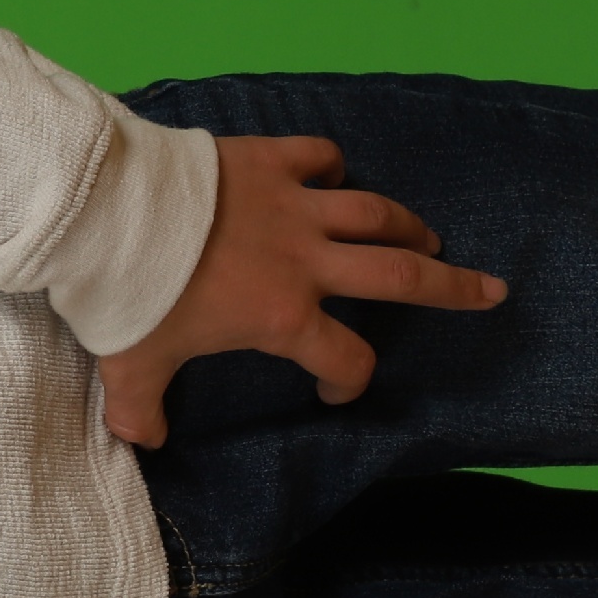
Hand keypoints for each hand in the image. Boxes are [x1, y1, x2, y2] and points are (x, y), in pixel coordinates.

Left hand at [98, 134, 507, 447]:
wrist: (106, 213)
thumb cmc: (124, 294)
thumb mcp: (130, 365)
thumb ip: (141, 407)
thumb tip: (141, 441)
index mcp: (281, 316)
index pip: (344, 357)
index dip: (348, 380)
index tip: (332, 387)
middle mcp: (305, 260)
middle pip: (400, 276)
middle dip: (451, 287)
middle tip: (490, 291)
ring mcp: (292, 204)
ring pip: (374, 213)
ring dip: (407, 226)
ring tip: (428, 238)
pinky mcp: (269, 158)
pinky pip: (319, 155)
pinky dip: (333, 164)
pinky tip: (335, 174)